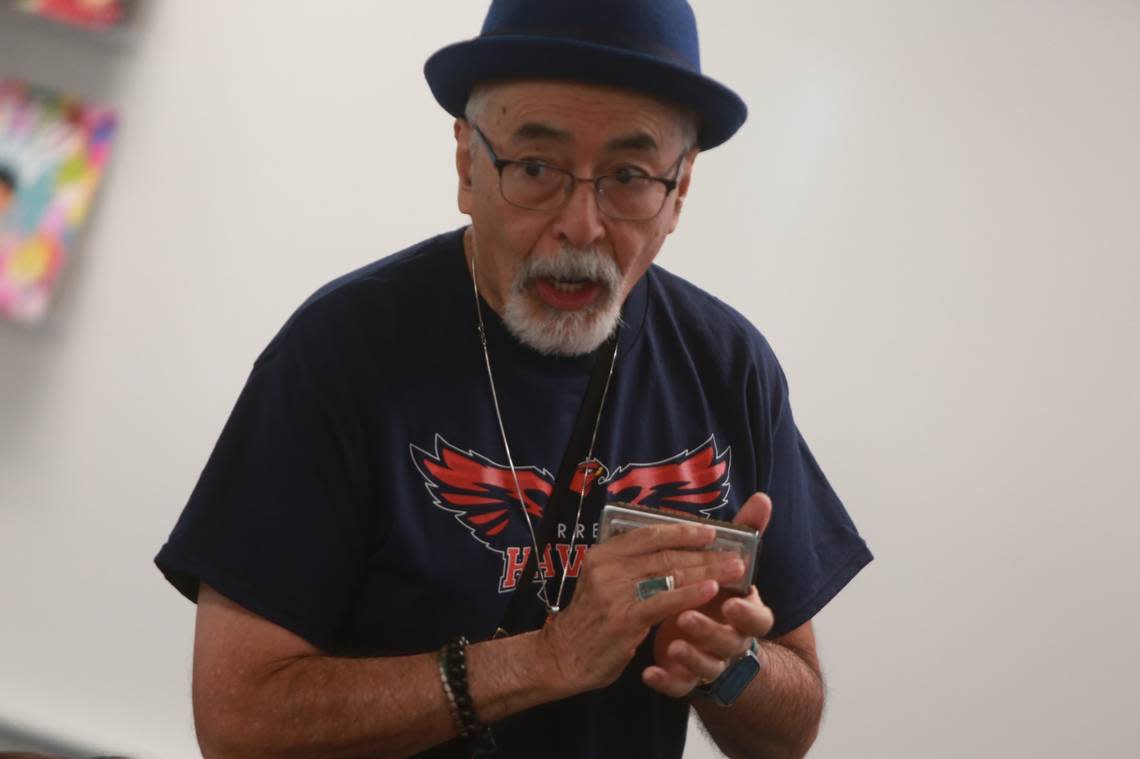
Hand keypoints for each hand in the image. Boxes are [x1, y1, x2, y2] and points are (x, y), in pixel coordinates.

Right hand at [538, 521, 745, 693]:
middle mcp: (607, 567)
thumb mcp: (600, 582)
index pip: (649, 534)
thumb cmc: (590, 620)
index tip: (710, 531)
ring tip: (734, 569)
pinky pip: (664, 601)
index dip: (682, 530)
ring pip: (669, 574)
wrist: (562, 657)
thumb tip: (668, 549)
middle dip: (705, 553)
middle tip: (735, 554)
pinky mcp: (624, 618)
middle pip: (665, 553)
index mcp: (603, 553)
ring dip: (706, 570)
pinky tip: (711, 590)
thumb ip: (628, 565)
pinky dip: (690, 593)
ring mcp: (614, 592)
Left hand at [643, 492, 776, 697]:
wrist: (703, 637)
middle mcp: (731, 640)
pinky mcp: (687, 677)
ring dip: (690, 656)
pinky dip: (666, 681)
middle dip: (707, 629)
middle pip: (728, 642)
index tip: (730, 603)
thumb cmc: (714, 592)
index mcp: (745, 613)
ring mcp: (710, 661)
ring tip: (671, 644)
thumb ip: (746, 534)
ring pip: (706, 667)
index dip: (746, 613)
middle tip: (685, 617)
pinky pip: (680, 686)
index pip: (759, 619)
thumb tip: (762, 498)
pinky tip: (649, 673)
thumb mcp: (728, 565)